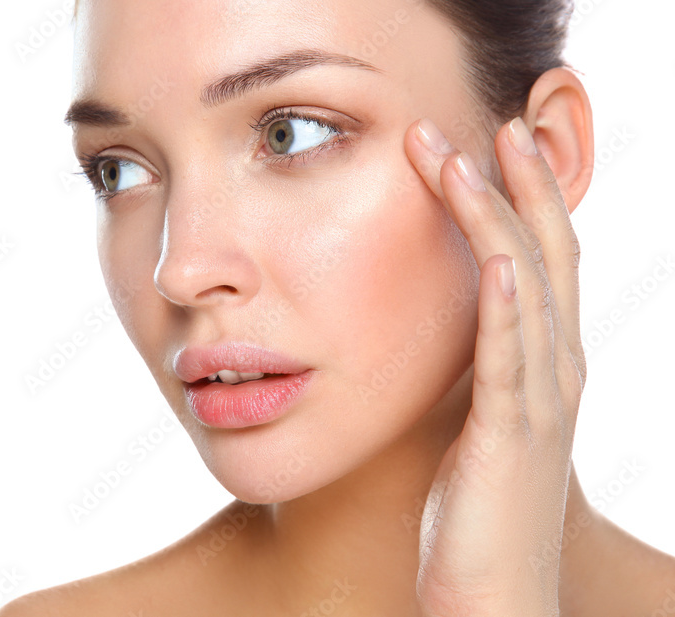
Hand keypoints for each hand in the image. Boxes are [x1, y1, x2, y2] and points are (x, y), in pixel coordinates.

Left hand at [403, 117, 586, 616]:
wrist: (489, 593)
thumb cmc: (470, 507)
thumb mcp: (470, 417)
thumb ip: (466, 370)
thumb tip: (434, 326)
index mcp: (542, 362)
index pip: (537, 258)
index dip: (517, 199)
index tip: (480, 147)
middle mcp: (555, 370)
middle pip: (546, 253)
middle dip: (516, 185)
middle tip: (484, 125)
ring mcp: (540, 401)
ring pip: (529, 288)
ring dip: (499, 219)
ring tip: (472, 157)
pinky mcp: (510, 436)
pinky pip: (515, 360)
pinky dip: (513, 308)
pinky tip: (502, 263)